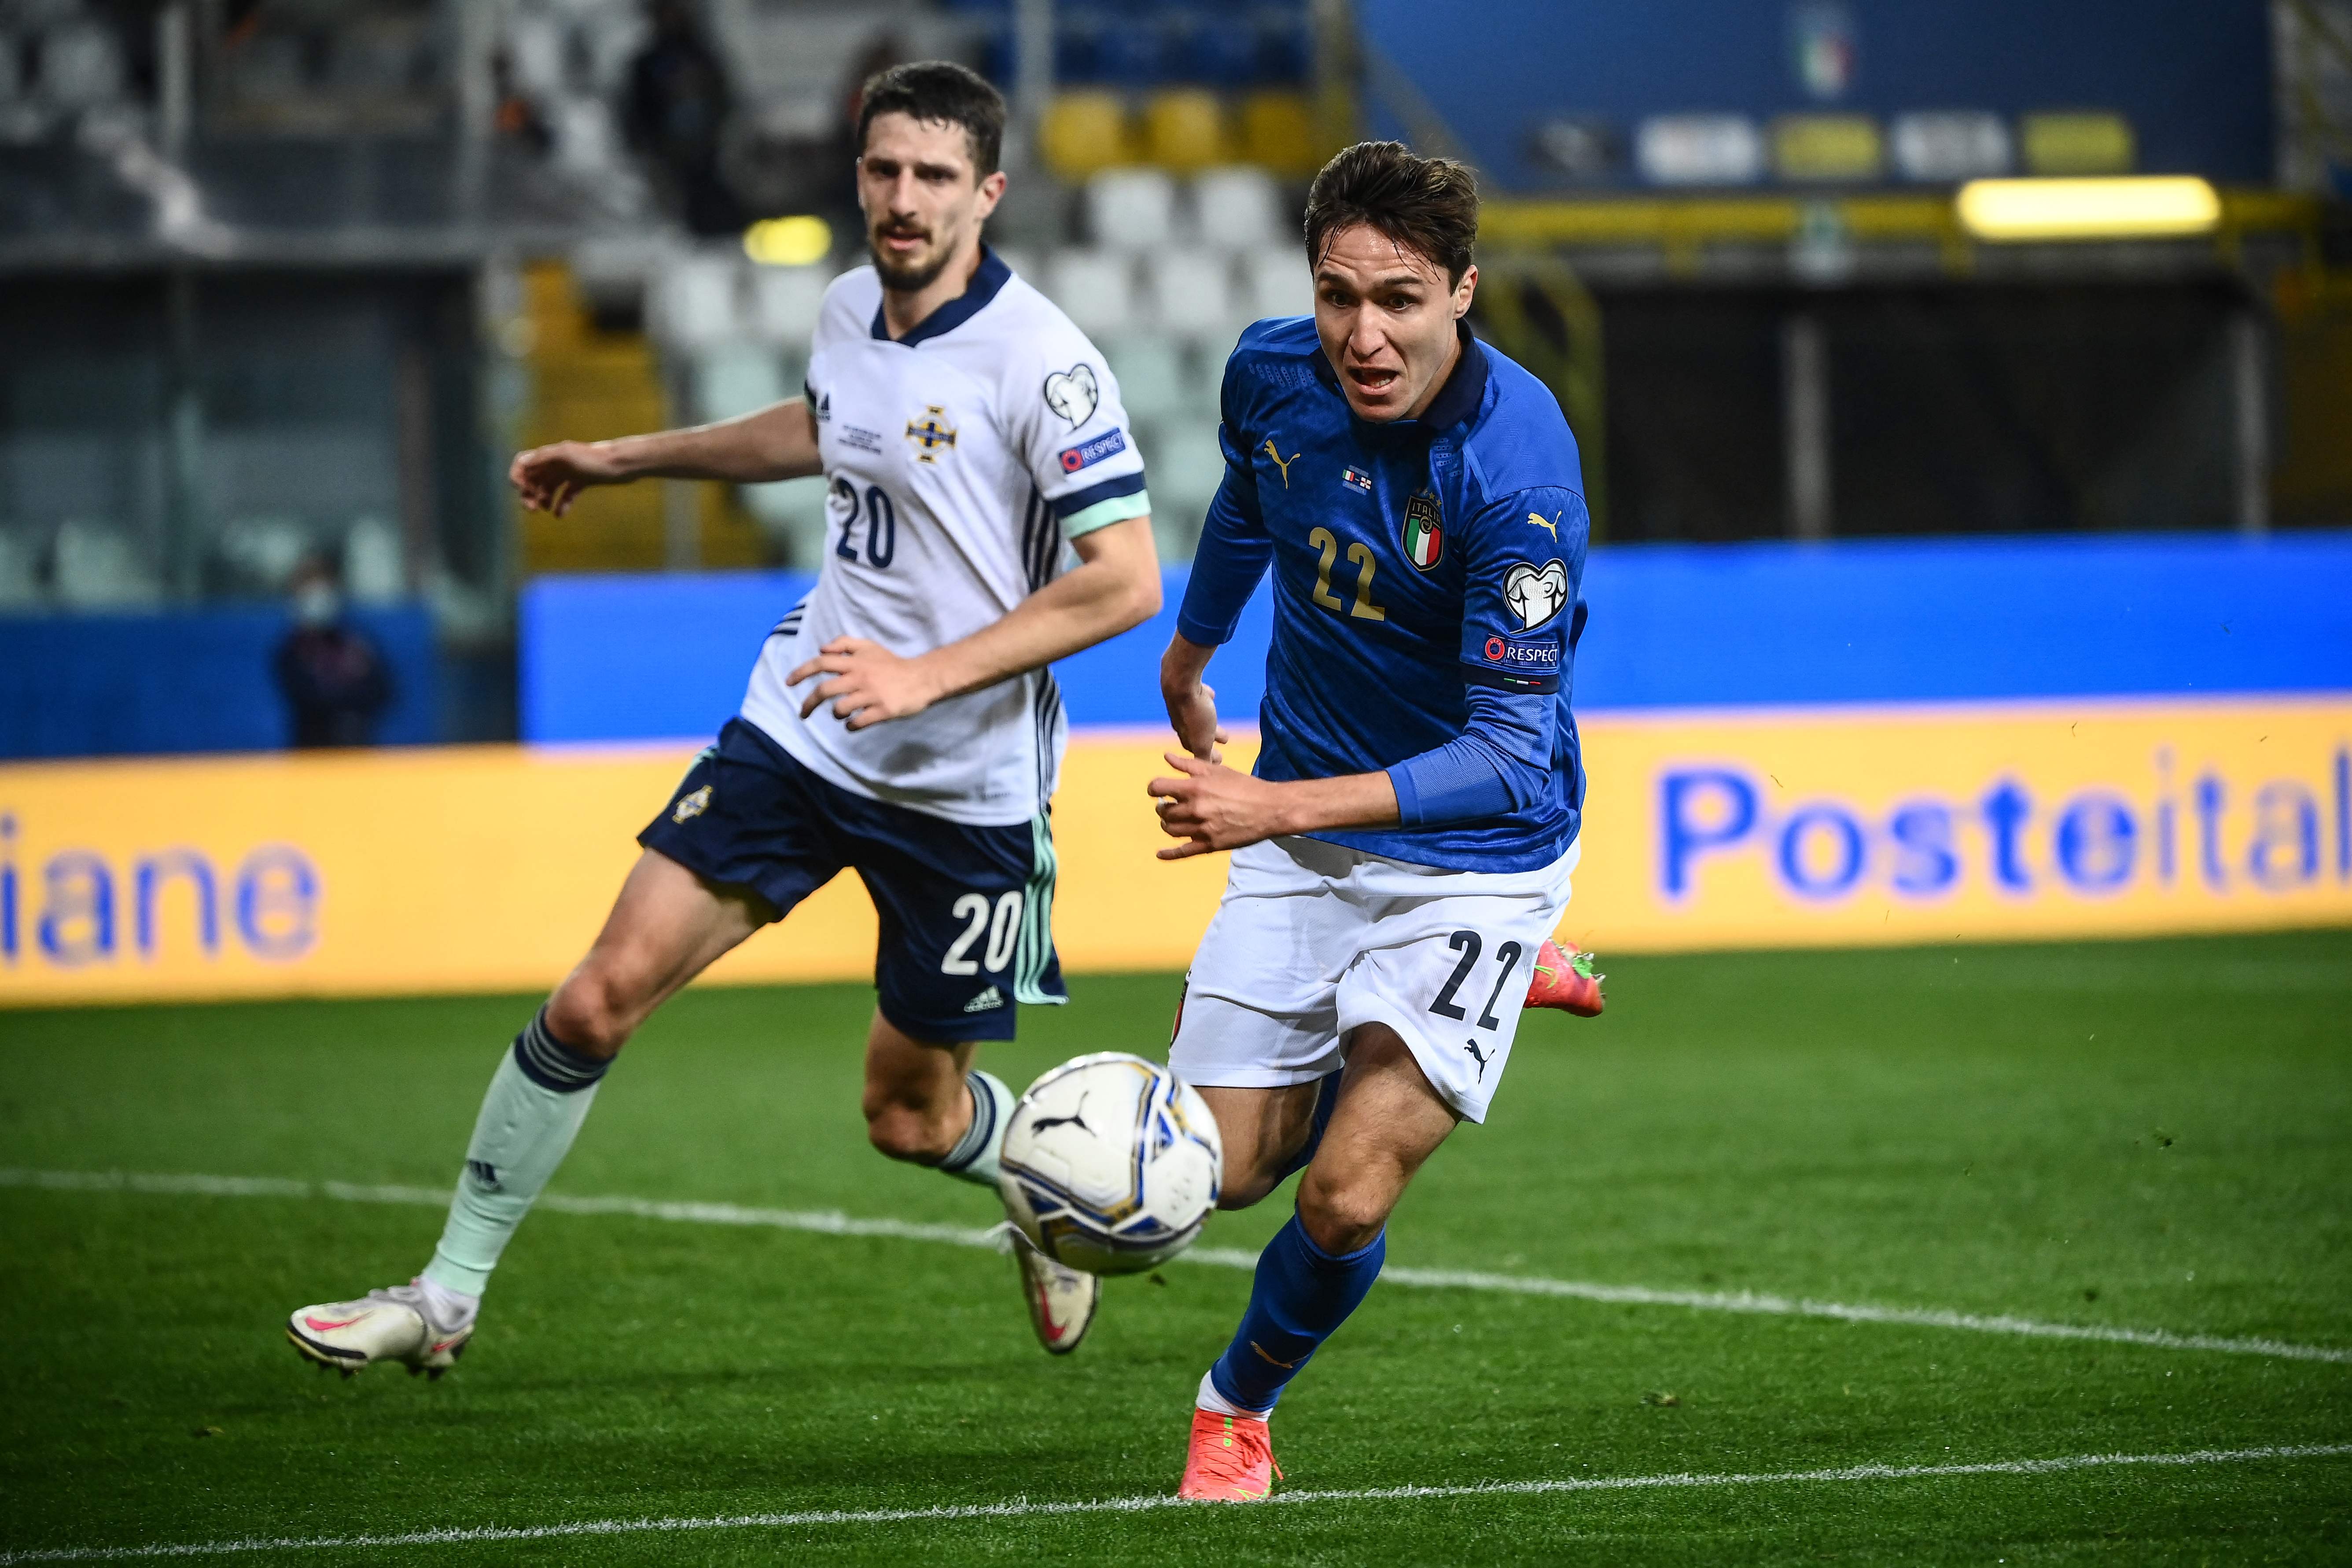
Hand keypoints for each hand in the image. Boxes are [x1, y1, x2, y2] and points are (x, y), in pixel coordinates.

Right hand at [510, 441, 626, 514]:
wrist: (622, 464)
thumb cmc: (594, 459)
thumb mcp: (566, 456)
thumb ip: (543, 458)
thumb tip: (522, 463)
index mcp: (550, 455)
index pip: (524, 462)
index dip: (517, 475)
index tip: (520, 490)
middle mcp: (557, 462)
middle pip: (534, 477)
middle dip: (528, 493)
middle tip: (531, 509)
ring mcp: (570, 472)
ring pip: (548, 487)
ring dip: (543, 498)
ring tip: (545, 510)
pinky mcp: (582, 481)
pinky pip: (566, 494)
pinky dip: (561, 504)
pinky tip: (560, 515)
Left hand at [790, 637, 945, 730]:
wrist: (922, 678)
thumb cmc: (892, 664)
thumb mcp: (869, 646)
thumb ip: (845, 644)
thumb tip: (821, 649)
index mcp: (855, 662)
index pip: (821, 663)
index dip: (801, 672)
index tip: (788, 683)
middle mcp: (859, 677)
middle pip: (824, 690)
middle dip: (808, 704)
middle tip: (803, 713)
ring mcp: (871, 695)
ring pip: (840, 708)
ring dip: (836, 714)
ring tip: (841, 714)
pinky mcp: (882, 710)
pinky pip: (857, 722)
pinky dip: (850, 725)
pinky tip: (853, 724)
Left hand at [1147, 752, 1292, 859]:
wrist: (1269, 808)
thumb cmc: (1243, 785)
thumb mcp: (1216, 770)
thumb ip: (1188, 764)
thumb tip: (1166, 757)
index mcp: (1195, 788)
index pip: (1159, 788)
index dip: (1154, 788)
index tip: (1157, 790)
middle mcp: (1195, 809)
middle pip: (1163, 811)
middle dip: (1163, 806)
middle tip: (1170, 804)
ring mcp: (1202, 829)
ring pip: (1170, 829)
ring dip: (1167, 823)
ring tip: (1173, 819)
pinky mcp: (1210, 845)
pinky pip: (1183, 852)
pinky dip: (1168, 854)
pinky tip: (1159, 854)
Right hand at [1162, 677, 1226, 761]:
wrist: (1181, 683)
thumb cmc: (1194, 714)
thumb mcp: (1202, 741)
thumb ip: (1204, 755)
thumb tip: (1208, 768)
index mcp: (1186, 736)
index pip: (1196, 750)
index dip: (1207, 756)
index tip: (1219, 759)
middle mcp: (1182, 721)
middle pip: (1198, 732)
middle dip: (1209, 738)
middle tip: (1223, 740)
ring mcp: (1185, 704)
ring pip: (1198, 715)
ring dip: (1208, 721)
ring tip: (1217, 720)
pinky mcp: (1189, 688)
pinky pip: (1199, 696)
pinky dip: (1205, 699)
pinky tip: (1212, 696)